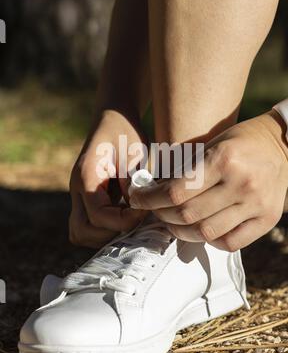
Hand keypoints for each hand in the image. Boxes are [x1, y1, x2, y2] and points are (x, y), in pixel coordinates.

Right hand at [69, 110, 145, 247]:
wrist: (114, 117)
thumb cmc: (125, 130)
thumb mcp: (132, 151)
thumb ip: (131, 180)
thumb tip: (135, 208)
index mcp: (86, 176)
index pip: (98, 215)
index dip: (123, 221)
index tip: (144, 210)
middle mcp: (78, 189)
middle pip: (81, 231)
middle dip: (109, 234)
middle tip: (134, 222)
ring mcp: (80, 196)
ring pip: (81, 232)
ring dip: (105, 235)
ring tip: (130, 222)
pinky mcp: (87, 199)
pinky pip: (89, 225)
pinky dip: (105, 230)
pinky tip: (126, 218)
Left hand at [130, 111, 287, 250]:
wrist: (280, 144)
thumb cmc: (239, 142)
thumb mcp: (211, 144)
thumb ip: (185, 170)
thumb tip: (154, 191)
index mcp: (224, 160)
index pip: (176, 192)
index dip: (151, 200)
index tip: (139, 200)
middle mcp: (241, 183)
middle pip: (188, 214)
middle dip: (162, 215)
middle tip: (154, 210)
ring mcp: (256, 204)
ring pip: (206, 232)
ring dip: (181, 232)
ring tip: (173, 222)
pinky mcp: (267, 220)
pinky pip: (230, 243)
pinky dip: (210, 240)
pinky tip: (201, 229)